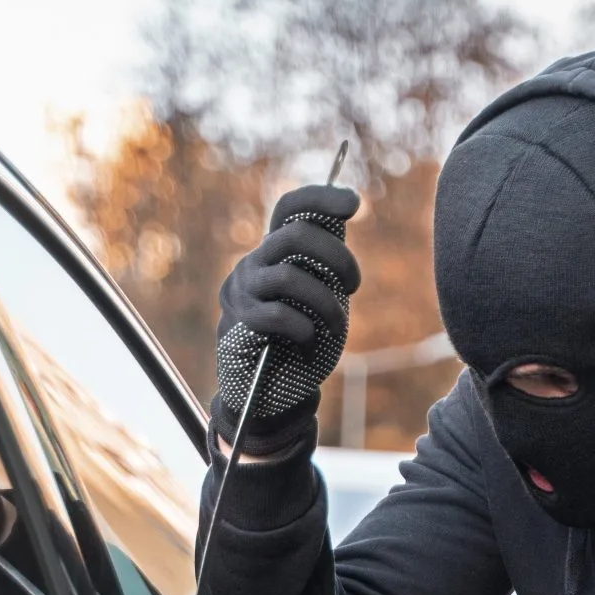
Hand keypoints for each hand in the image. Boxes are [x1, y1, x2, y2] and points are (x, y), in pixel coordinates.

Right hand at [213, 183, 359, 456]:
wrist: (267, 395)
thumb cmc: (297, 345)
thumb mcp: (317, 300)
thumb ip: (325, 268)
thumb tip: (342, 227)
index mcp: (273, 254)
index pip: (289, 209)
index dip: (319, 199)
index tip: (353, 204)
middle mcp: (253, 264)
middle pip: (295, 235)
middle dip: (336, 257)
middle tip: (354, 284)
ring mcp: (242, 293)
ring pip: (289, 275)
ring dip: (325, 301)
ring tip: (336, 325)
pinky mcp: (240, 325)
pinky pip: (279, 316)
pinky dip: (304, 328)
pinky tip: (310, 341)